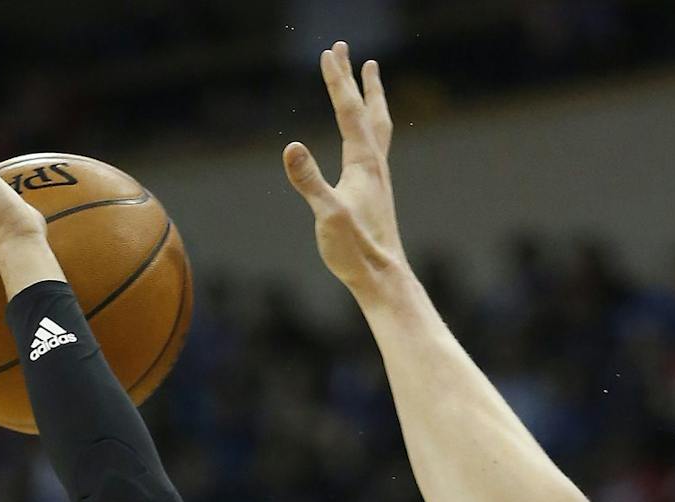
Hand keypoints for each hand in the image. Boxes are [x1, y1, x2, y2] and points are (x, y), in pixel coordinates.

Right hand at [283, 42, 405, 296]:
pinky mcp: (377, 193)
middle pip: (366, 110)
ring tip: (371, 76)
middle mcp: (375, 165)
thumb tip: (291, 147)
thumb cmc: (356, 251)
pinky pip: (376, 146)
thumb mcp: (327, 215)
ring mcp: (378, 178)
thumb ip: (309, 180)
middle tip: (346, 48)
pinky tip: (368, 135)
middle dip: (354, 78)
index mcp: (363, 164)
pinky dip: (372, 126)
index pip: (348, 112)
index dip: (337, 82)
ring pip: (377, 125)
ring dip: (371, 97)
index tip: (328, 53)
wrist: (384, 279)